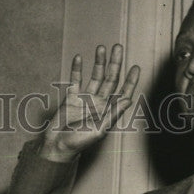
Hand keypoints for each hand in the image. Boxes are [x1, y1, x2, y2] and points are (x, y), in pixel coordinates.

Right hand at [40, 43, 139, 161]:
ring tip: (101, 48)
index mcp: (108, 111)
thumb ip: (113, 113)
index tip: (136, 67)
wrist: (58, 145)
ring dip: (98, 63)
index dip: (130, 81)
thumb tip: (128, 99)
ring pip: (95, 77)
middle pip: (110, 80)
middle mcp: (99, 103)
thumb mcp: (100, 129)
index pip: (122, 93)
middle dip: (115, 64)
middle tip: (118, 48)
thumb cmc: (79, 142)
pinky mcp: (71, 98)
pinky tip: (79, 58)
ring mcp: (85, 99)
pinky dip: (76, 69)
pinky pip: (75, 80)